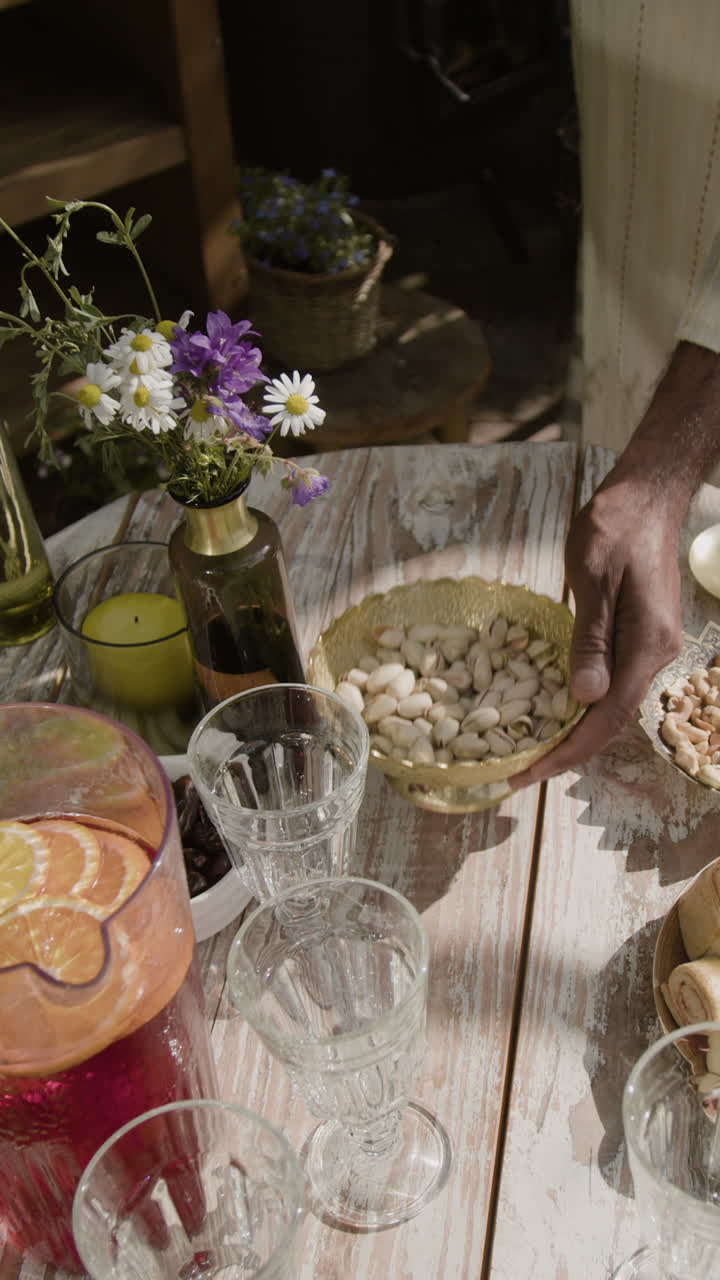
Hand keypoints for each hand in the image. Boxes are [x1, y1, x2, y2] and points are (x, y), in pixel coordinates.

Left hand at [510, 478, 681, 788]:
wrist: (647, 495)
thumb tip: (584, 699)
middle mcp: (655, 653)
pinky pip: (611, 678)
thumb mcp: (593, 578)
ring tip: (530, 748)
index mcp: (646, 644)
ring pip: (611, 702)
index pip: (608, 717)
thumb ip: (589, 640)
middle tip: (519, 770)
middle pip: (611, 719)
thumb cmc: (616, 526)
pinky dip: (582, 700)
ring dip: (574, 728)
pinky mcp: (639, 633)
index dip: (568, 751)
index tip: (529, 773)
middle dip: (567, 749)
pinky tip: (553, 706)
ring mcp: (649, 644)